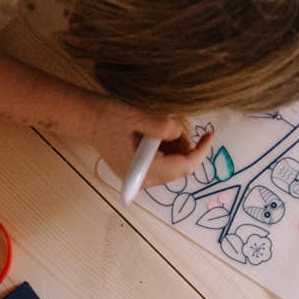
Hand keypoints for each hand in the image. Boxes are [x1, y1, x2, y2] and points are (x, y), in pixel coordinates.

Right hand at [88, 100, 212, 186]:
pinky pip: (163, 166)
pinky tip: (156, 137)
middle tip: (175, 126)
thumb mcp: (138, 117)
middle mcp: (143, 181)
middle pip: (180, 170)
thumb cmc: (110, 118)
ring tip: (162, 129)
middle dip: (186, 148)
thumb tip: (179, 132)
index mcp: (143, 170)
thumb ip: (162, 127)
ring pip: (173, 168)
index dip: (200, 151)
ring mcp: (140, 179)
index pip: (183, 166)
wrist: (88, 121)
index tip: (210, 135)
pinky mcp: (138, 174)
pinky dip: (167, 151)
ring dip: (176, 148)